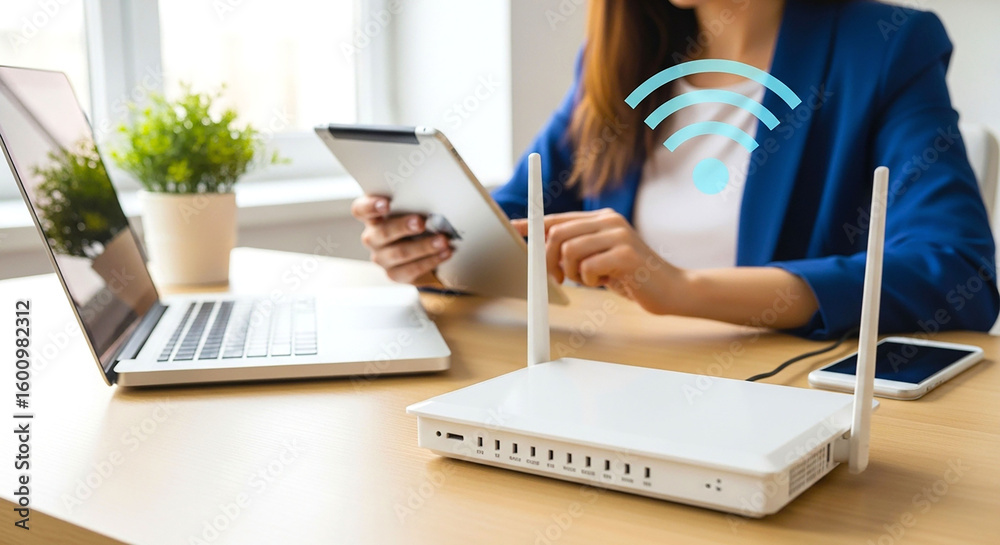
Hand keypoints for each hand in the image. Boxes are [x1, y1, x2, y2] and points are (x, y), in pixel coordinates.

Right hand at [351, 195, 451, 284]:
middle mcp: (372, 237)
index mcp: (372, 216)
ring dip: (424, 246)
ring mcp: (381, 257)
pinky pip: (410, 270)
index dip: (370, 207)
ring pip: (399, 253)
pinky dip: (430, 261)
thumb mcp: (413, 209)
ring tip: (443, 241)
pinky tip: (445, 253)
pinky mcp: (394, 273)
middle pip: (382, 232)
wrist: (423, 248)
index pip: (361, 210)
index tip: (386, 204)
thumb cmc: (416, 220)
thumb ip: (415, 203)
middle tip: (421, 222)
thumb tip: (435, 197)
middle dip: (403, 227)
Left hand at [512, 208, 686, 313]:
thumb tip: (541, 249)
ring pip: (568, 249)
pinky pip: (587, 267)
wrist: (673, 289)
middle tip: (557, 278)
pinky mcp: (626, 254)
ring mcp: (619, 235)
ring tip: (589, 279)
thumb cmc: (633, 277)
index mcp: (601, 218)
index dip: (532, 224)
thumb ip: (577, 249)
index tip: (513, 229)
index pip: (558, 217)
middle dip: (549, 259)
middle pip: (557, 232)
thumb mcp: (600, 259)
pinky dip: (589, 280)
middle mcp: (609, 221)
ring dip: (571, 272)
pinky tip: (607, 281)